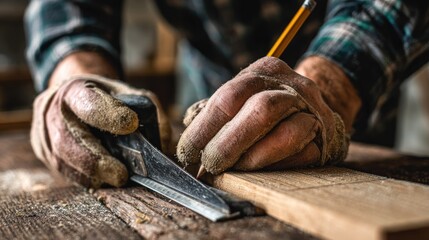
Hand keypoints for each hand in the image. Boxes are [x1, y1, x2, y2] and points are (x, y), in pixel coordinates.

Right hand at [31, 74, 169, 187]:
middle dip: (96, 160)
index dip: (108, 116)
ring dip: (91, 174)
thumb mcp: (128, 93)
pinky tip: (101, 180)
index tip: (132, 125)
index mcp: (75, 89)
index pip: (89, 102)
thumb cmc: (105, 97)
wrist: (72, 96)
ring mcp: (43, 131)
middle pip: (69, 139)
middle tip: (121, 174)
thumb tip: (162, 143)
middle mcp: (52, 109)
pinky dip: (84, 177)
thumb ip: (149, 111)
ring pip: (63, 160)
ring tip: (116, 179)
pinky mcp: (42, 150)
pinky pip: (62, 169)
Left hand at [177, 56, 349, 174]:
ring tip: (234, 169)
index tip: (187, 153)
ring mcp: (312, 109)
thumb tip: (188, 146)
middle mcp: (290, 85)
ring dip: (254, 158)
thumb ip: (215, 114)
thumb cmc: (267, 106)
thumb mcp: (241, 98)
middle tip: (210, 166)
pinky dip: (276, 166)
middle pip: (259, 110)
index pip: (227, 97)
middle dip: (228, 144)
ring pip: (285, 134)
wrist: (313, 105)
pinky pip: (302, 155)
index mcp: (263, 71)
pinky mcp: (325, 135)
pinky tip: (260, 170)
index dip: (203, 129)